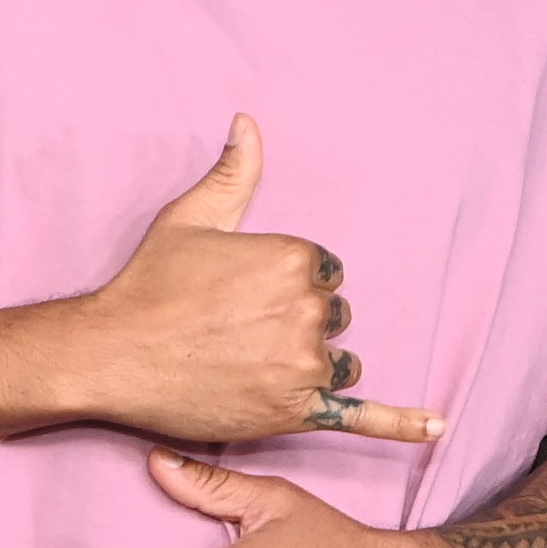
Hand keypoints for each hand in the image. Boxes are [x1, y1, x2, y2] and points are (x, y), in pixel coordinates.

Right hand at [67, 117, 441, 445]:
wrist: (111, 354)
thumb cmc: (149, 284)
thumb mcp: (192, 217)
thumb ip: (235, 172)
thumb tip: (249, 121)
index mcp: (294, 258)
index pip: (323, 272)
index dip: (286, 285)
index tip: (244, 295)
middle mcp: (308, 310)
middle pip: (331, 317)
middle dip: (296, 323)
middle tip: (237, 330)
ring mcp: (304, 363)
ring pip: (338, 362)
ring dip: (313, 364)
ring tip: (253, 363)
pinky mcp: (294, 411)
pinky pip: (358, 417)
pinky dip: (400, 422)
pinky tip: (436, 425)